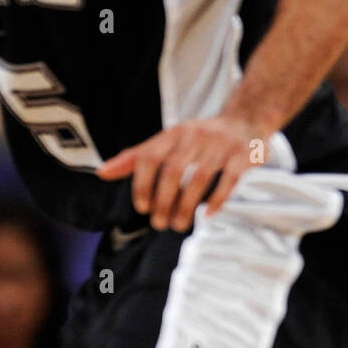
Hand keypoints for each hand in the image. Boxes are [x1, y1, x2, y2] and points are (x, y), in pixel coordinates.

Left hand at [96, 114, 267, 230]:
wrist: (245, 122)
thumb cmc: (200, 139)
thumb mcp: (167, 142)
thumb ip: (136, 158)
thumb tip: (102, 173)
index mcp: (175, 133)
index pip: (151, 156)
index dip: (143, 183)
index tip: (141, 207)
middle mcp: (196, 135)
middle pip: (174, 169)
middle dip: (164, 200)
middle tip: (159, 223)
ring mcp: (221, 144)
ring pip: (200, 176)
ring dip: (187, 205)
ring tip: (179, 225)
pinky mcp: (243, 155)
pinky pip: (229, 179)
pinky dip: (217, 198)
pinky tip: (208, 214)